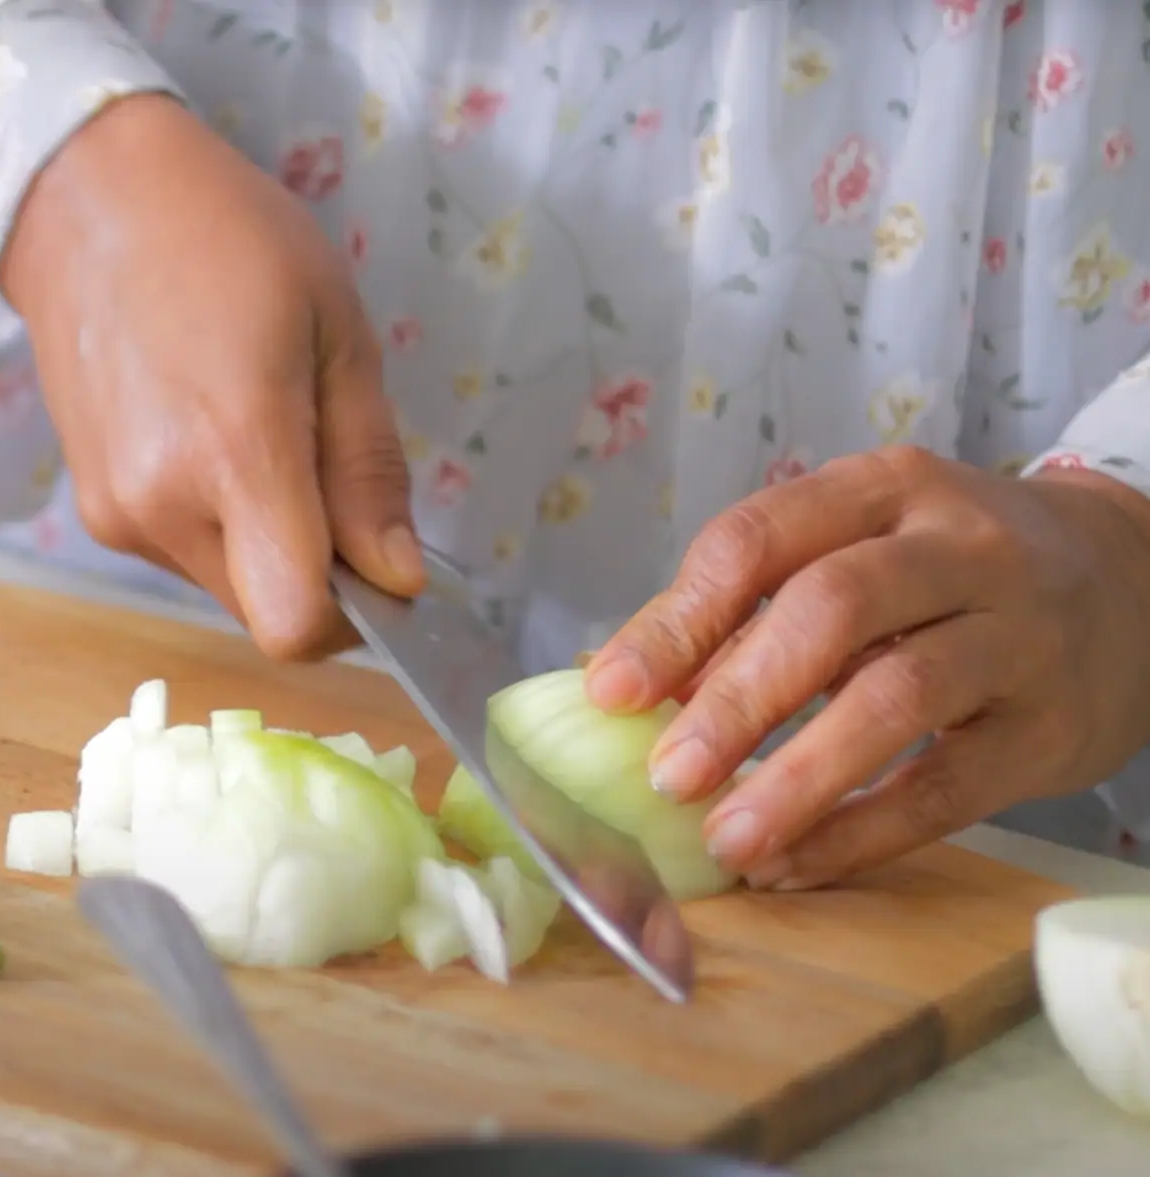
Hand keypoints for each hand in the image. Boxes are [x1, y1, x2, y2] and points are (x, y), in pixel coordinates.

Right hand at [0, 94, 426, 659]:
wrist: (84, 201)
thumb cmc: (228, 239)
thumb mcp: (335, 329)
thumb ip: (368, 466)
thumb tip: (400, 578)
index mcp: (232, 454)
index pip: (295, 626)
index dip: (353, 615)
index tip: (377, 559)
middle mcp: (161, 506)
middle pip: (265, 610)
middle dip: (314, 568)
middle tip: (321, 460)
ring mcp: (116, 514)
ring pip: (226, 585)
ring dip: (263, 541)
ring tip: (254, 423)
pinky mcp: (93, 509)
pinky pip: (182, 552)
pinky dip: (216, 519)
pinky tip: (205, 428)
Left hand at [584, 445, 1149, 889]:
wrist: (1135, 583)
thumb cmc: (952, 574)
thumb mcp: (862, 548)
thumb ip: (754, 607)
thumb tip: (630, 694)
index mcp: (882, 489)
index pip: (758, 541)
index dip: (677, 621)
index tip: (612, 693)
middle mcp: (958, 548)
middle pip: (831, 610)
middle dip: (738, 698)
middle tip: (669, 775)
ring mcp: (1017, 634)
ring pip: (897, 697)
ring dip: (798, 777)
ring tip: (725, 836)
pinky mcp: (1054, 725)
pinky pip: (949, 785)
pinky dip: (861, 831)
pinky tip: (794, 862)